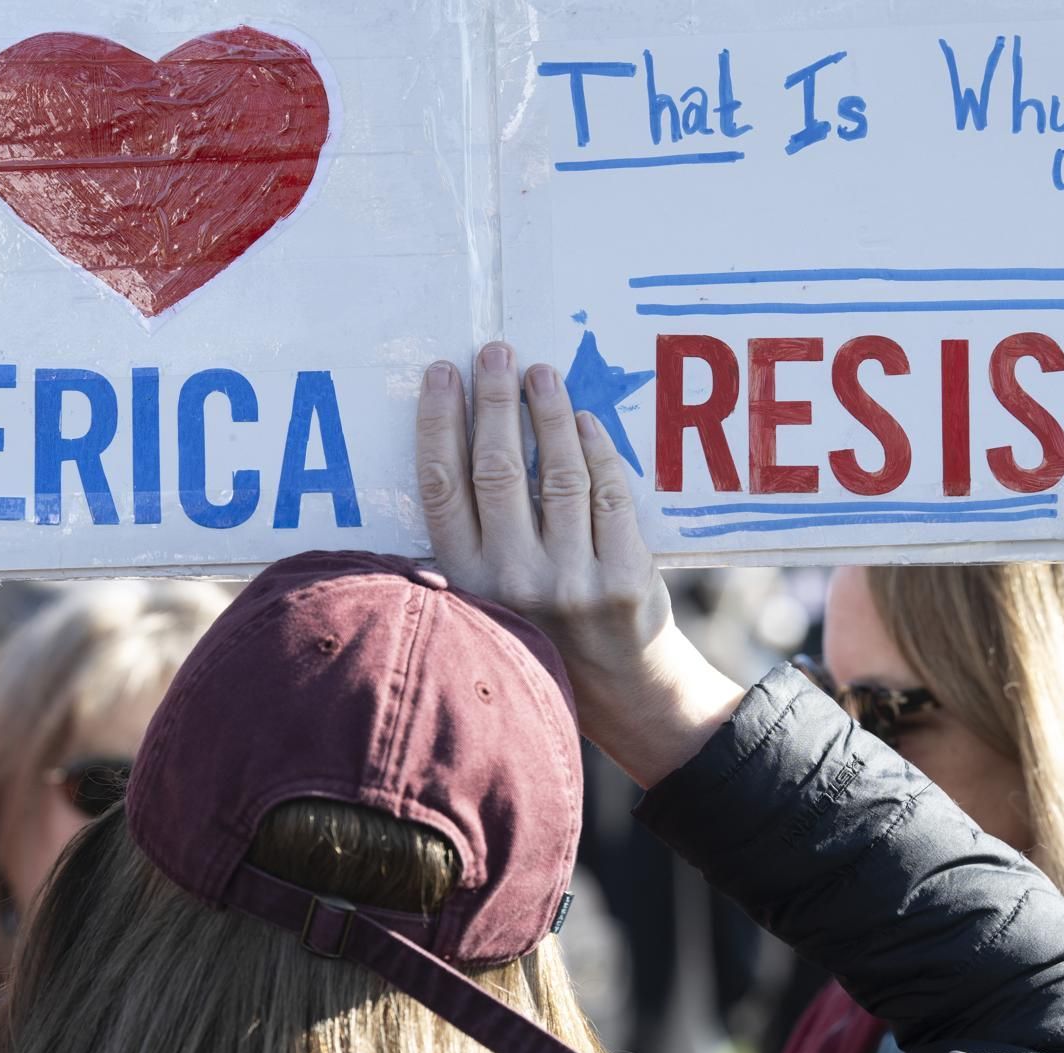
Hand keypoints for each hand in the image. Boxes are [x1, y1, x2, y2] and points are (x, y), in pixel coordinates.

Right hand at [414, 341, 742, 787]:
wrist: (616, 688)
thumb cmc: (541, 627)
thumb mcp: (486, 594)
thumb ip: (472, 536)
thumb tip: (461, 437)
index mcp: (466, 580)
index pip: (442, 486)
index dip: (440, 422)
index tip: (443, 373)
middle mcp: (512, 580)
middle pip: (497, 468)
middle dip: (493, 401)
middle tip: (494, 352)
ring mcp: (571, 579)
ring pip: (557, 473)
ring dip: (547, 412)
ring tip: (541, 374)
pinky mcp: (623, 577)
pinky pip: (609, 494)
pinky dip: (596, 450)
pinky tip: (583, 420)